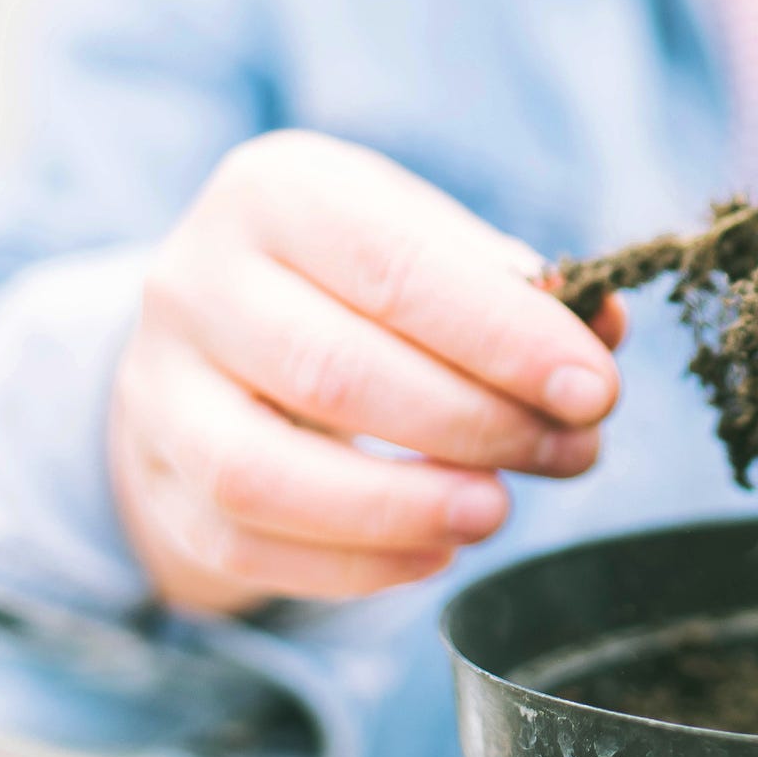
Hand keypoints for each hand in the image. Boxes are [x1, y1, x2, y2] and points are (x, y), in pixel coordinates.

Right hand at [112, 130, 622, 613]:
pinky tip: (435, 552)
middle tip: (572, 451)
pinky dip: (353, 565)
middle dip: (477, 424)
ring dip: (402, 507)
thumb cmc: (354, 280)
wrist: (216, 331)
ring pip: (267, 473)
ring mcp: (158, 387)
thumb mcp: (427, 244)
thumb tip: (604, 330)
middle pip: (338, 372)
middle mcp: (196, 278)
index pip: (398, 268)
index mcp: (277, 191)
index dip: (505, 337)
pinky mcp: (153, 483)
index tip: (595, 389)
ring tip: (499, 511)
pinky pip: (246, 545)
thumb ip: (514, 287)